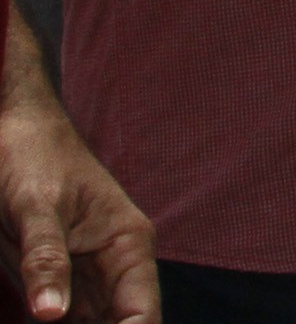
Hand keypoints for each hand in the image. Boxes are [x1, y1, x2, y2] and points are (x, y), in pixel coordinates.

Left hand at [0, 89, 157, 323]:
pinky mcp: (56, 280)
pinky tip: (36, 318)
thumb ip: (45, 258)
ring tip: (42, 317)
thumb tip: (50, 315)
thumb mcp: (35, 205)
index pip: (141, 312)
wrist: (14, 131)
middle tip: (50, 321)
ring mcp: (85, 275)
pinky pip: (63, 318)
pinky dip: (49, 323)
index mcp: (127, 244)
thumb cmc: (33, 156)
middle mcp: (114, 265)